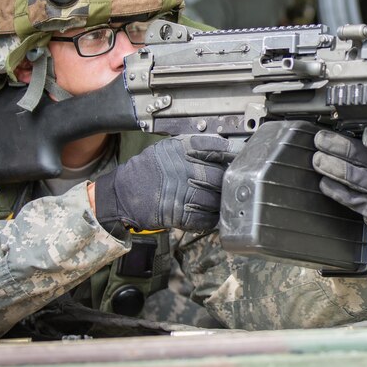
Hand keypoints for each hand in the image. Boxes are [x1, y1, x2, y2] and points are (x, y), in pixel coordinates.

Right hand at [93, 135, 236, 233]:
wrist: (124, 192)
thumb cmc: (147, 169)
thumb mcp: (169, 148)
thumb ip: (194, 147)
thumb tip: (223, 149)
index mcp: (183, 149)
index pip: (218, 147)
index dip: (234, 153)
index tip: (242, 155)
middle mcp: (185, 169)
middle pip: (221, 176)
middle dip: (229, 182)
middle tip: (233, 183)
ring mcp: (183, 192)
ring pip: (216, 199)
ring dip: (222, 202)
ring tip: (223, 201)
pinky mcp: (179, 213)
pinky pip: (206, 218)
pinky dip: (213, 218)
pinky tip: (214, 215)